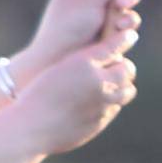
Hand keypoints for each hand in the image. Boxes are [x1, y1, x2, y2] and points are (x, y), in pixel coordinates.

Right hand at [18, 39, 136, 157]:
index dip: (125, 39)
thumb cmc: (39, 93)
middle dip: (122, 66)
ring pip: (127, 90)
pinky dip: (112, 102)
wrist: (32, 127)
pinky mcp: (102, 120)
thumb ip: (86, 61)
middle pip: (127, 68)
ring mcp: (103, 104)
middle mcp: (98, 82)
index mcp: (84, 62)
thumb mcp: (59, 68)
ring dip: (122, 85)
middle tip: (115, 65)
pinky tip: (97, 101)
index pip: (116, 46)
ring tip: (109, 84)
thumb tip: (113, 55)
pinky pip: (116, 107)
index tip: (129, 36)